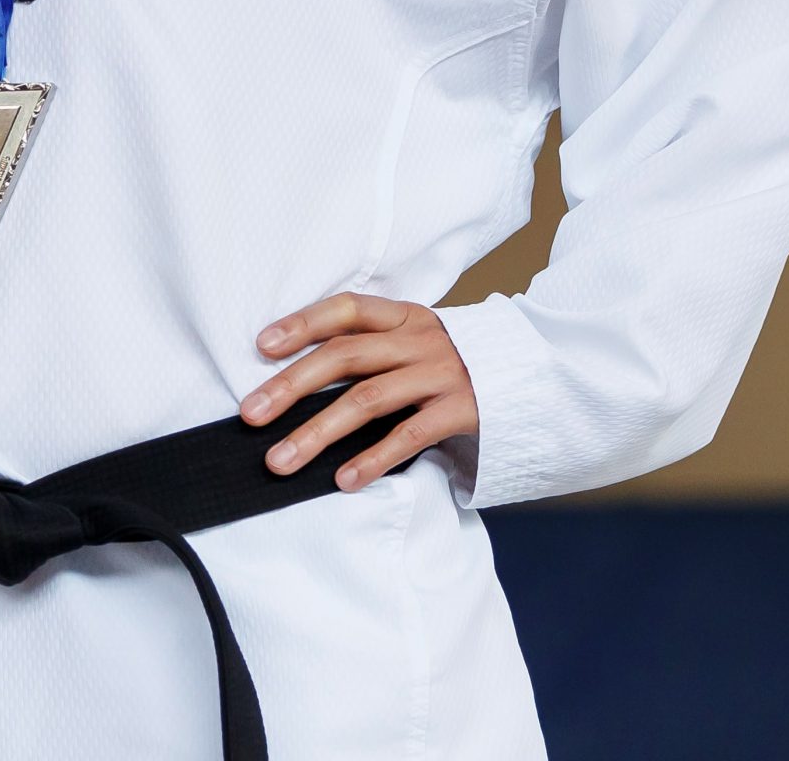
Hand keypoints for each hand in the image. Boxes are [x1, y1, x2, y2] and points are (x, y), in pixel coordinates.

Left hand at [238, 292, 477, 490]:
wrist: (538, 373)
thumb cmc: (457, 362)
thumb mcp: (418, 339)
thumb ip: (373, 347)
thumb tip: (297, 372)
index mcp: (405, 316)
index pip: (346, 309)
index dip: (302, 323)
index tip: (261, 345)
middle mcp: (420, 340)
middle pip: (344, 356)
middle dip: (290, 386)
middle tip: (250, 415)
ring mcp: (442, 375)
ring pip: (367, 400)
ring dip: (316, 433)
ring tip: (280, 461)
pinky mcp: (463, 412)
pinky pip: (409, 437)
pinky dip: (372, 459)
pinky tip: (342, 480)